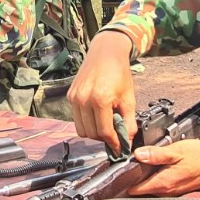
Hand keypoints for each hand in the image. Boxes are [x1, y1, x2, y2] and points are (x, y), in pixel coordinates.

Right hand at [68, 31, 136, 152]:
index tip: (119, 147)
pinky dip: (87, 122)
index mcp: (100, 99)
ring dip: (94, 132)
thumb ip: (129, 121)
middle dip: (104, 138)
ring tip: (105, 124)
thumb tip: (128, 140)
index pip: (104, 132)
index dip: (113, 142)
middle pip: (92, 133)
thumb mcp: (129, 97)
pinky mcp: (70, 96)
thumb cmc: (119, 72)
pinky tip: (97, 115)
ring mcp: (75, 98)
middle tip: (114, 134)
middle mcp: (84, 99)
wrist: (105, 52)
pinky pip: (77, 118)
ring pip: (82, 129)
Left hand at [127, 141, 199, 196]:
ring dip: (142, 179)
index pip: (135, 190)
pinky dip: (152, 180)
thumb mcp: (177, 151)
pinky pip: (158, 187)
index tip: (117, 173)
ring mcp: (171, 192)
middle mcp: (165, 192)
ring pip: (148, 189)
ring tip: (138, 166)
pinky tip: (153, 169)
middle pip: (140, 190)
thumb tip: (137, 155)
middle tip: (126, 166)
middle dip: (131, 180)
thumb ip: (156, 154)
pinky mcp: (175, 189)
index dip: (123, 182)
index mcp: (163, 183)